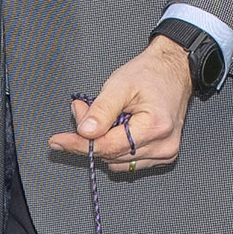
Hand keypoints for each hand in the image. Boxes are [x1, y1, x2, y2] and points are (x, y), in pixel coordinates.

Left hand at [46, 37, 193, 172]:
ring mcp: (165, 153)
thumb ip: (101, 110)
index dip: (80, 144)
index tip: (58, 141)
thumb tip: (84, 133)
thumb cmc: (150, 74)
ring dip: (102, 143)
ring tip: (103, 116)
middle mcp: (163, 146)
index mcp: (155, 127)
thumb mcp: (119, 84)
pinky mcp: (163, 156)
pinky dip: (115, 148)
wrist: (174, 71)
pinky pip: (128, 161)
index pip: (108, 146)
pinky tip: (116, 128)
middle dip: (90, 137)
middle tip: (82, 109)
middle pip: (111, 155)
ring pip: (117, 162)